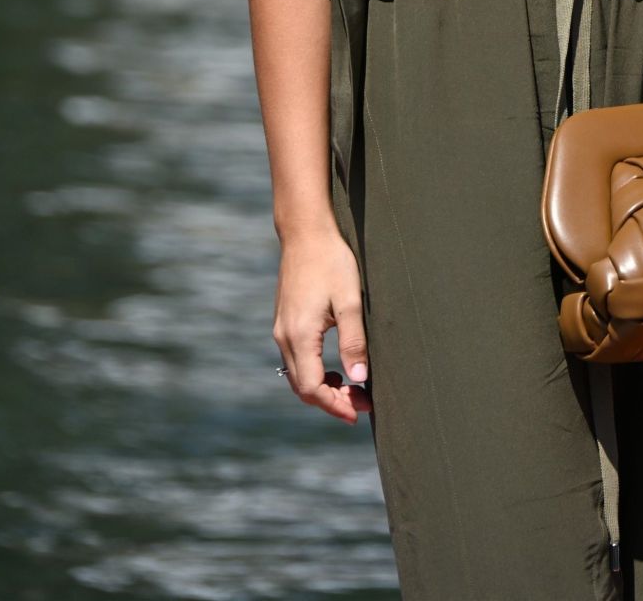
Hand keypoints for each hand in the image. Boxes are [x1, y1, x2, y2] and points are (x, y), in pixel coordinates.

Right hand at [273, 226, 372, 421]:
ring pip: (297, 375)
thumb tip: (360, 378)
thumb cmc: (331, 262)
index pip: (313, 388)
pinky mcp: (284, 321)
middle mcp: (284, 336)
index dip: (335, 405)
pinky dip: (314, 372)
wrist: (305, 232)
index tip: (359, 411)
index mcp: (299, 335)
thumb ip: (354, 341)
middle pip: (303, 387)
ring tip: (351, 389)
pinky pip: (295, 359)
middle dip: (331, 401)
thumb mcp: (349, 301)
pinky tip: (335, 368)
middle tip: (361, 403)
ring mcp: (281, 329)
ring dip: (322, 388)